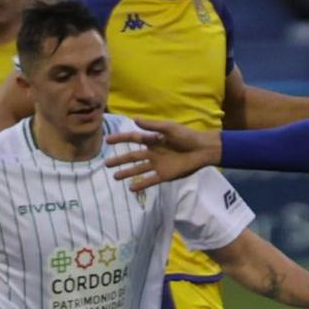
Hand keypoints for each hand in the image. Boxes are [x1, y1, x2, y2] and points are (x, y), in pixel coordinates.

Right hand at [105, 118, 220, 189]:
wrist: (202, 150)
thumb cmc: (186, 136)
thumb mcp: (169, 128)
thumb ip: (152, 125)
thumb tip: (134, 119)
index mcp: (153, 140)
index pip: (133, 139)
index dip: (120, 139)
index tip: (107, 140)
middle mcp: (153, 153)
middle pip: (132, 157)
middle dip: (120, 160)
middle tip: (106, 164)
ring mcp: (158, 165)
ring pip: (138, 169)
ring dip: (127, 173)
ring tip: (115, 177)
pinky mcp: (165, 175)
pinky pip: (150, 180)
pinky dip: (141, 184)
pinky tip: (131, 189)